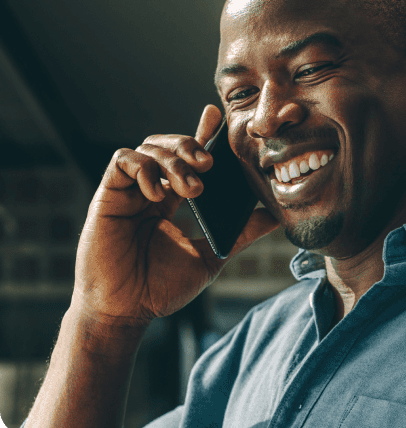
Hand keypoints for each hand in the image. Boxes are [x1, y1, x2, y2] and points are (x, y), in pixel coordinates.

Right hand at [73, 105, 279, 326]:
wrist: (126, 311)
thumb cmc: (162, 288)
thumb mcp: (212, 256)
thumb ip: (241, 233)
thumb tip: (277, 215)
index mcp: (172, 200)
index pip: (188, 158)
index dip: (201, 134)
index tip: (218, 116)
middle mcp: (150, 191)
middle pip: (169, 146)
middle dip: (191, 146)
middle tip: (210, 163)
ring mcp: (128, 192)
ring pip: (149, 148)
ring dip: (174, 160)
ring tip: (191, 189)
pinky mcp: (107, 196)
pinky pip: (123, 161)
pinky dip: (144, 167)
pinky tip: (158, 192)